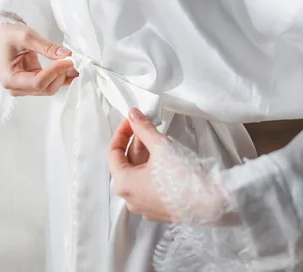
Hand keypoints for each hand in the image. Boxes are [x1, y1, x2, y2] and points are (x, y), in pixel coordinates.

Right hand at [0, 21, 78, 96]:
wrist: (1, 35)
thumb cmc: (9, 35)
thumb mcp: (27, 36)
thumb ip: (47, 47)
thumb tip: (67, 55)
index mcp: (10, 78)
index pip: (38, 82)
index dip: (56, 71)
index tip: (68, 60)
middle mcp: (16, 87)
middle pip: (45, 88)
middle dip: (61, 75)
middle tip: (73, 59)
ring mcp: (24, 87)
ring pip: (49, 88)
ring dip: (62, 77)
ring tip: (73, 63)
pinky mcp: (31, 83)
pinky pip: (49, 83)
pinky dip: (60, 76)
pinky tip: (70, 68)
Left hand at [108, 108, 230, 223]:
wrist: (211, 204)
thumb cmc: (182, 178)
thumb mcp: (160, 146)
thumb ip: (143, 128)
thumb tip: (133, 115)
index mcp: (124, 184)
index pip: (113, 152)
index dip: (122, 132)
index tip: (132, 119)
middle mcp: (130, 199)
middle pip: (127, 163)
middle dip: (137, 141)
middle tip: (148, 124)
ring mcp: (145, 207)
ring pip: (139, 173)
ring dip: (146, 153)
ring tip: (158, 137)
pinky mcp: (160, 209)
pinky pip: (150, 184)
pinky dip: (153, 167)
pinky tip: (165, 156)